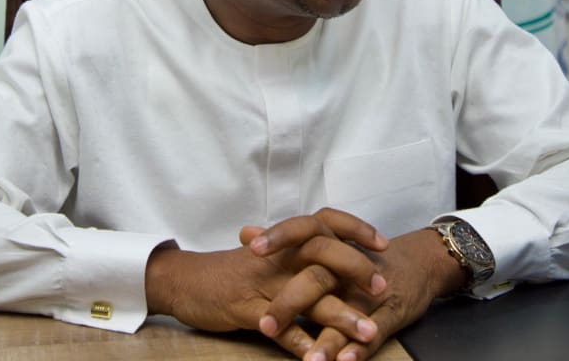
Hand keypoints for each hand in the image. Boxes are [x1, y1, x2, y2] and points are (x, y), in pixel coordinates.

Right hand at [145, 208, 387, 357]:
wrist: (185, 281)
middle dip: (356, 270)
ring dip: (340, 316)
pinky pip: (280, 327)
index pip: (324, 222)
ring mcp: (262, 282)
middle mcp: (276, 256)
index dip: (355, 229)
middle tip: (382, 290)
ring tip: (367, 333)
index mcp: (284, 242)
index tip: (383, 244)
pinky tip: (321, 360)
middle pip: (322, 253)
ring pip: (307, 295)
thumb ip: (298, 253)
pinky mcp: (246, 308)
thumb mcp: (266, 256)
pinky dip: (301, 344)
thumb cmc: (232, 271)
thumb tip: (336, 254)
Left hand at [253, 226, 468, 360]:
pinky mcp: (391, 313)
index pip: (303, 232)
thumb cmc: (363, 256)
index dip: (279, 237)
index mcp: (331, 245)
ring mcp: (370, 291)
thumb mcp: (327, 243)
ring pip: (345, 312)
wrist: (420, 261)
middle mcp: (347, 265)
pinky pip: (375, 331)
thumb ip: (285, 243)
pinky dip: (359, 348)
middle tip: (266, 325)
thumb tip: (244, 233)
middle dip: (291, 302)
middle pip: (317, 277)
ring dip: (326, 339)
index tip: (249, 248)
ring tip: (308, 360)